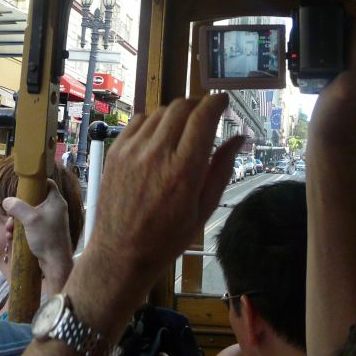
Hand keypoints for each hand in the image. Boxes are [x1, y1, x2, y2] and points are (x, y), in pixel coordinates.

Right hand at [3, 179, 72, 287]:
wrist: (55, 262)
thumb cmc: (47, 238)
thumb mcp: (30, 219)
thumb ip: (18, 207)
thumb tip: (7, 201)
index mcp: (56, 201)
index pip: (47, 183)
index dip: (35, 183)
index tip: (22, 188)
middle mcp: (54, 209)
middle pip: (33, 200)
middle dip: (18, 209)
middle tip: (10, 217)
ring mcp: (50, 221)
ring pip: (29, 215)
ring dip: (16, 221)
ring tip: (9, 230)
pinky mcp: (45, 232)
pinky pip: (30, 226)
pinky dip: (20, 230)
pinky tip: (11, 238)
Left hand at [80, 94, 242, 305]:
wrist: (120, 254)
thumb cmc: (168, 237)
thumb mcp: (204, 208)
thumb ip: (222, 168)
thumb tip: (239, 138)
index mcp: (184, 171)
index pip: (203, 117)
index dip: (217, 103)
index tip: (224, 101)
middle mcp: (156, 154)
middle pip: (182, 107)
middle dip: (199, 104)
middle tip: (207, 114)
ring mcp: (132, 150)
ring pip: (161, 111)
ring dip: (178, 113)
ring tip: (184, 129)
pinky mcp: (116, 151)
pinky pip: (139, 120)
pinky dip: (155, 121)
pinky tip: (160, 137)